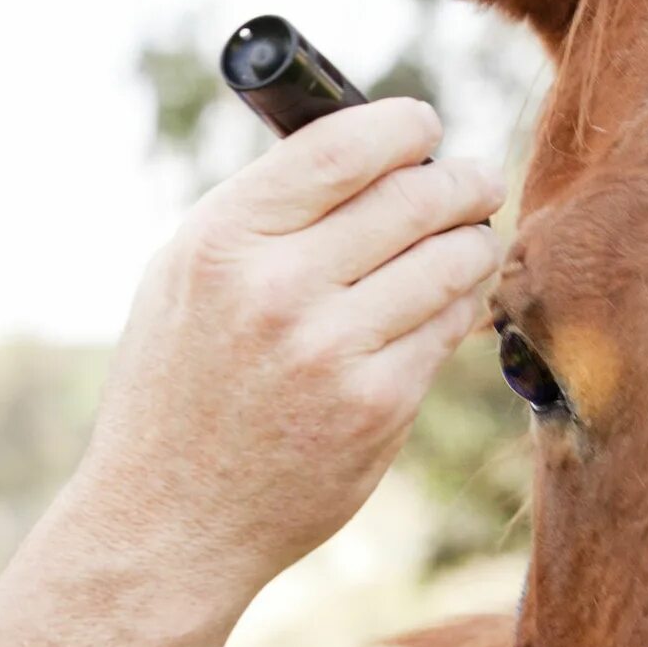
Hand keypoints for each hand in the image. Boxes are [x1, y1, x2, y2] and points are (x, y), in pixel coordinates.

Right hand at [66, 98, 503, 611]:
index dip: (403, 126)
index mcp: (222, 241)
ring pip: (451, 260)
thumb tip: (368, 151)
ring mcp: (332, 351)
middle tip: (477, 181)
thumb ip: (264, 213)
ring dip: (474, 242)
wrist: (170, 520)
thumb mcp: (184, 279)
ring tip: (470, 241)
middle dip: (462, 180)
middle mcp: (278, 289)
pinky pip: (449, 328)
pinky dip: (456, 309)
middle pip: (414, 196)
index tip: (425, 128)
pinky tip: (444, 306)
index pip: (342, 146)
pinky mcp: (378, 406)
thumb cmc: (179, 388)